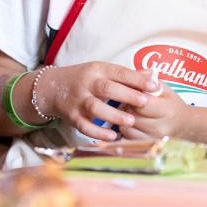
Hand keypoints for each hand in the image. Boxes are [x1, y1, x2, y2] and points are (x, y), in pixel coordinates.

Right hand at [40, 63, 158, 141]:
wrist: (52, 88)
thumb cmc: (84, 79)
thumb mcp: (102, 71)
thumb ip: (126, 75)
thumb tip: (152, 74)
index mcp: (98, 69)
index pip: (119, 72)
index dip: (137, 79)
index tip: (154, 85)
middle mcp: (87, 83)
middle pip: (107, 88)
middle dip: (127, 95)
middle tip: (145, 102)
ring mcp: (78, 100)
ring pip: (95, 107)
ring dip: (114, 115)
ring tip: (131, 121)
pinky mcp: (72, 116)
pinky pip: (84, 126)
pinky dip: (98, 132)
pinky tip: (112, 136)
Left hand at [122, 84, 190, 139]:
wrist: (183, 124)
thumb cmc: (171, 103)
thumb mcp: (164, 88)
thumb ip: (149, 81)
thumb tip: (136, 74)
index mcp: (167, 110)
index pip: (142, 104)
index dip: (132, 95)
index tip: (130, 90)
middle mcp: (161, 127)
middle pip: (133, 116)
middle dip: (126, 106)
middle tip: (126, 99)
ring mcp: (153, 139)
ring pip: (128, 128)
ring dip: (123, 118)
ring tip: (127, 110)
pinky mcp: (146, 145)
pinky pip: (128, 138)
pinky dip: (125, 128)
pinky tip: (128, 120)